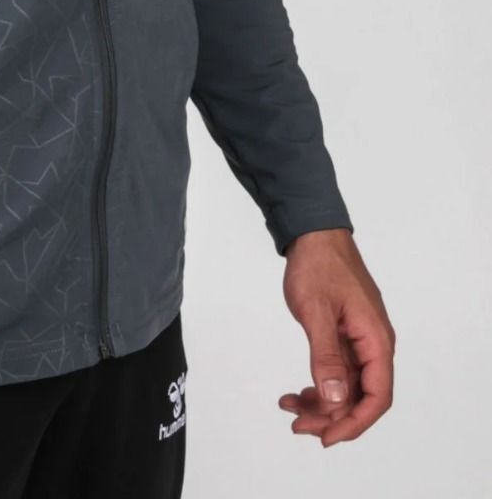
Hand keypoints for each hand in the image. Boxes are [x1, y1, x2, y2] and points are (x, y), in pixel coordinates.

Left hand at [278, 228, 394, 446]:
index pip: (377, 396)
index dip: (355, 422)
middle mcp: (373, 343)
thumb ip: (326, 357)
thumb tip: (335, 400)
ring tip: (291, 409)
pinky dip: (318, 384)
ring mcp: (359, 339)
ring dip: (322, 403)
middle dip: (332, 416)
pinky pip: (337, 370)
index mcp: (376, 339)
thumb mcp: (317, 311)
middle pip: (361, 396)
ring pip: (347, 386)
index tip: (327, 436)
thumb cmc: (319, 265)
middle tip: (299, 427)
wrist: (313, 233)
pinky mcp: (345, 335)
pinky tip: (296, 392)